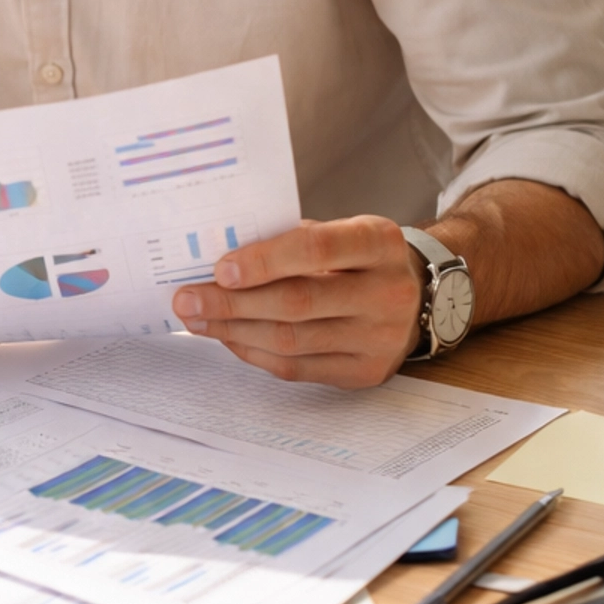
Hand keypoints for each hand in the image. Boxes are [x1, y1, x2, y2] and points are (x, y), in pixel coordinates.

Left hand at [170, 216, 423, 388]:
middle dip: (233, 303)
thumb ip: (289, 240)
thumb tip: (217, 258)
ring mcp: (381, 338)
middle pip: (298, 302)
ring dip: (234, 331)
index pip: (317, 249)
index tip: (220, 270)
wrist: (416, 295)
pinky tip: (227, 338)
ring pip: (293, 340)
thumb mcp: (339, 231)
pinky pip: (297, 369)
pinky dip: (254, 352)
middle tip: (187, 299)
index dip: (265, 260)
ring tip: (197, 320)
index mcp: (378, 243)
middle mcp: (387, 292)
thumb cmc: (359, 257)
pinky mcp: (366, 372)